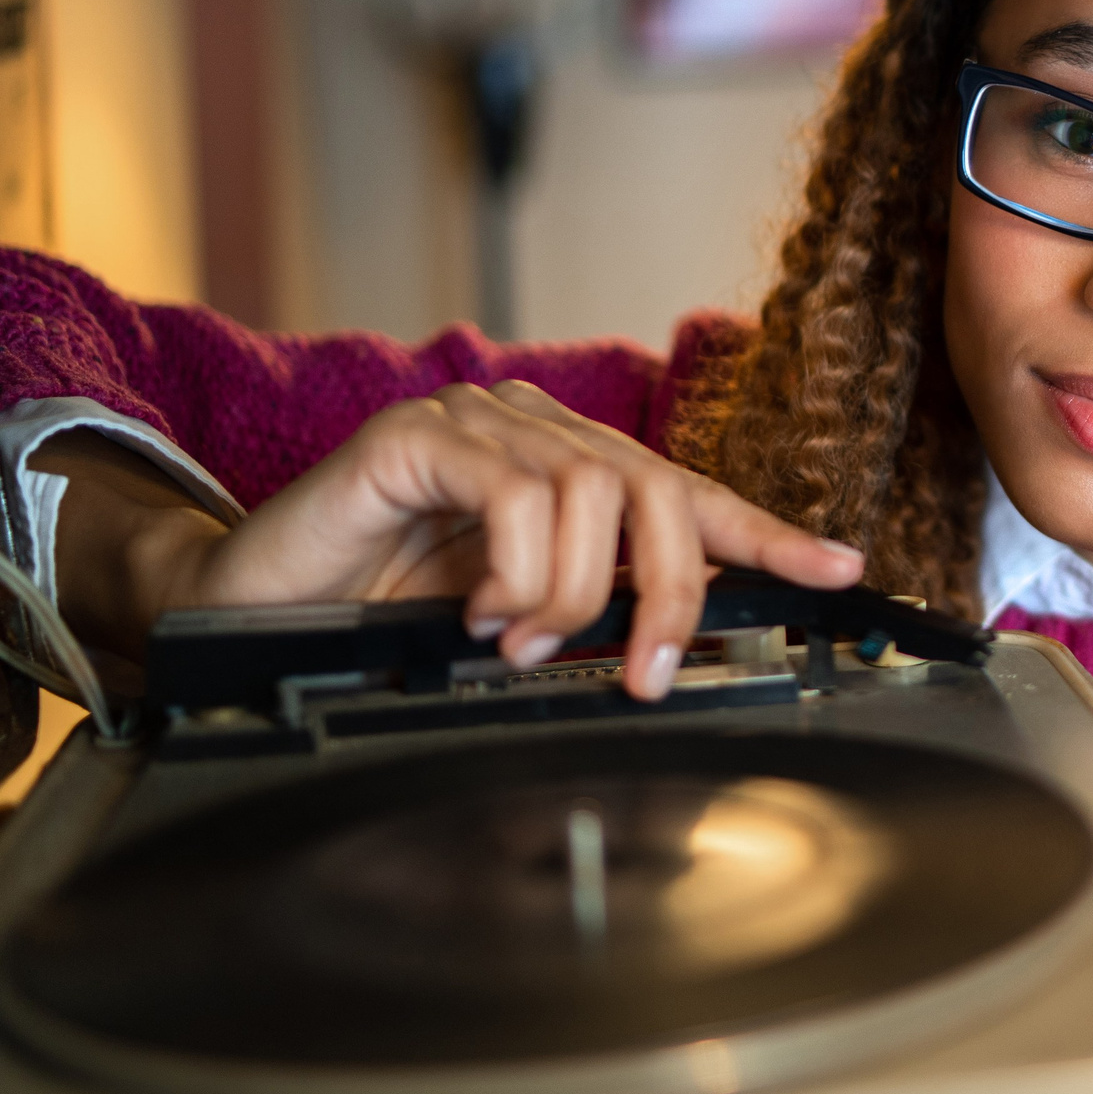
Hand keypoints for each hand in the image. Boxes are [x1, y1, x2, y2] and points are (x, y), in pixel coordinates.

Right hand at [44, 381, 864, 699]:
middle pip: (656, 490)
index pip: (689, 498)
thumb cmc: (379, 612)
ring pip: (593, 493)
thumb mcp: (508, 620)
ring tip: (514, 639)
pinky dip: (514, 568)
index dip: (768, 534)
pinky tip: (475, 611)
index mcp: (573, 473)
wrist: (251, 604)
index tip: (841, 570)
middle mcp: (538, 433)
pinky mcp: (417, 436)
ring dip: (568, 593)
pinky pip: (514, 490)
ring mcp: (479, 425)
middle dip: (672, 590)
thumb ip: (583, 608)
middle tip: (645, 668)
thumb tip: (663, 645)